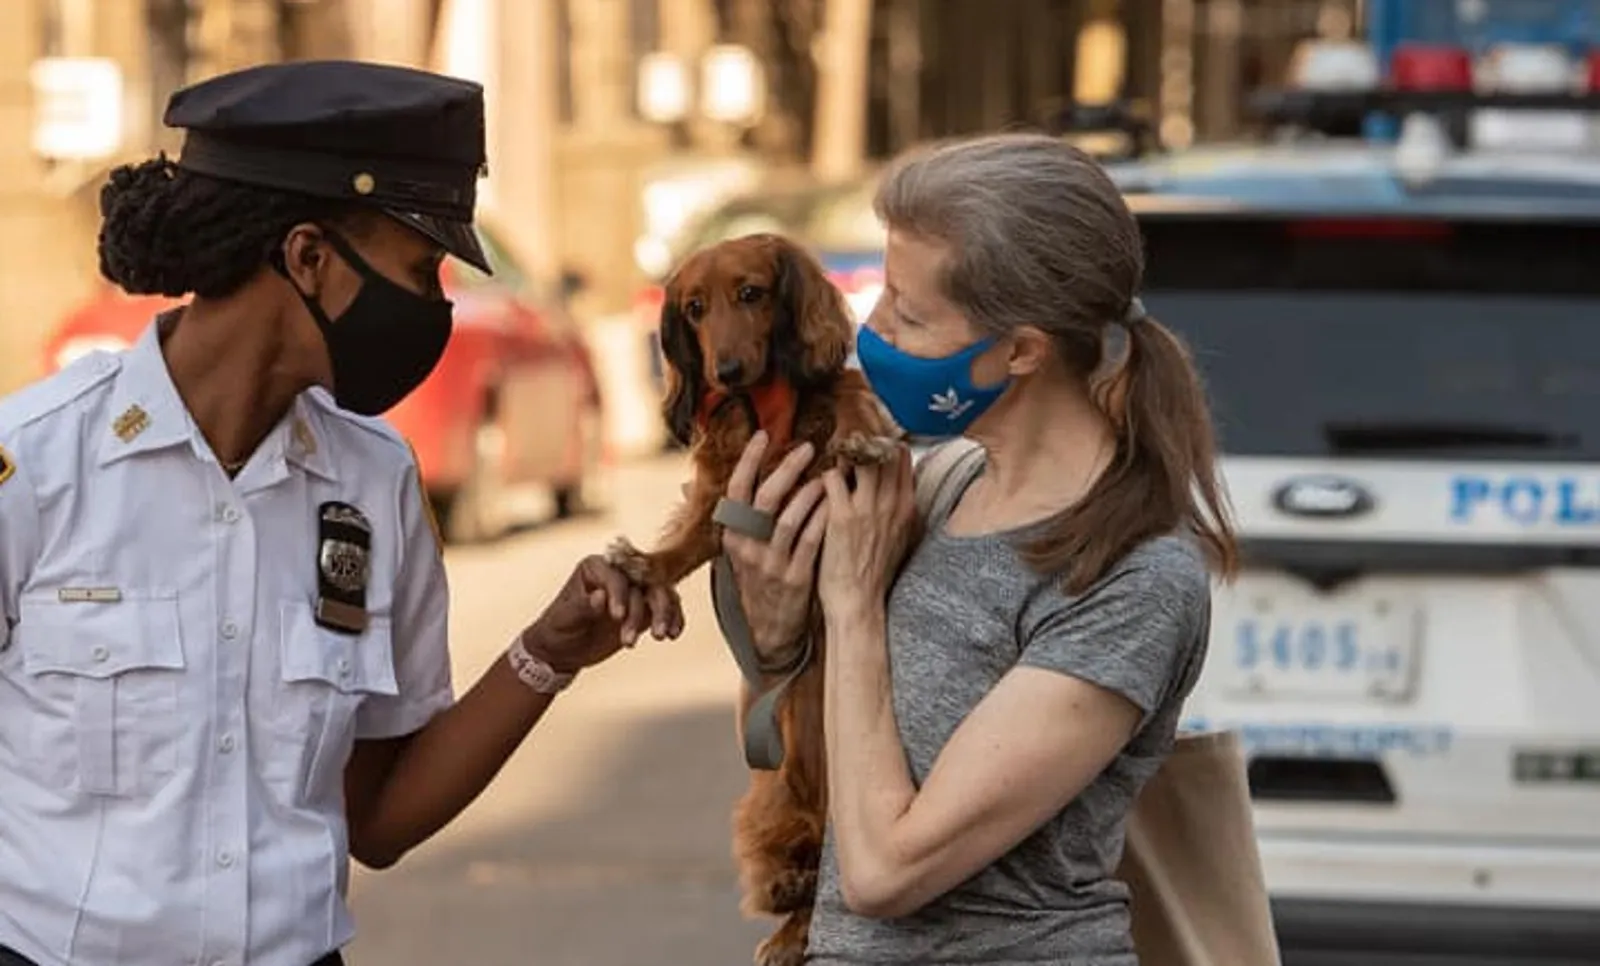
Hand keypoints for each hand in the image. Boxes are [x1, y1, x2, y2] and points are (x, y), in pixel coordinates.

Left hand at [522, 555, 683, 673]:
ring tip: (662, 637)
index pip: (615, 576)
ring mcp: (634, 590)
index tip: (617, 617)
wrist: (563, 649)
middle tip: (642, 637)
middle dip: (647, 608)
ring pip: (660, 593)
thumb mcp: (564, 620)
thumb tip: (600, 597)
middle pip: (644, 582)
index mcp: (595, 567)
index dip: (619, 594)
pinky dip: (674, 619)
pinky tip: (674, 635)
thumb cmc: (558, 629)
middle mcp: (619, 574)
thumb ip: (582, 607)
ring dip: (664, 614)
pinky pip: (667, 608)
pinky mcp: (646, 608)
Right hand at [722, 430, 829, 662]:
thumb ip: (727, 516)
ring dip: (809, 492)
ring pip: (789, 519)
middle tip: (808, 447)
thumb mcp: (735, 550)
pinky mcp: (795, 579)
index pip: (736, 491)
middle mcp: (747, 548)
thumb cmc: (756, 581)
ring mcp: (770, 565)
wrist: (768, 632)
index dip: (748, 461)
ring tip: (827, 473)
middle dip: (786, 469)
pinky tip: (834, 502)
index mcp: (732, 536)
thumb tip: (687, 483)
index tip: (763, 435)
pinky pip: (810, 542)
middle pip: (764, 500)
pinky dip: (822, 519)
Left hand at [818, 445, 915, 618]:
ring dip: (842, 450)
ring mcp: (867, 508)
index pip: (902, 457)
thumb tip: (892, 485)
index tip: (868, 437)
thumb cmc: (873, 571)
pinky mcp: (841, 517)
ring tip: (829, 450)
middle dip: (864, 436)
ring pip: (860, 456)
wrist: (858, 602)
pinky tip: (815, 479)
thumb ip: (896, 508)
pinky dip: (823, 473)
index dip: (884, 441)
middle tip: (845, 433)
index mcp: (905, 507)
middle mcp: (890, 503)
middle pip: (883, 450)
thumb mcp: (898, 536)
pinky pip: (833, 477)